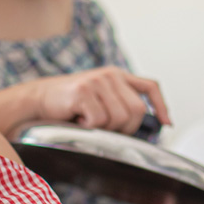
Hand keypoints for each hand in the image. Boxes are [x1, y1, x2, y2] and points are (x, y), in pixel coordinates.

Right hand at [34, 67, 171, 133]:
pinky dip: (89, 127)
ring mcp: (97, 81)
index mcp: (117, 75)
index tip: (166, 123)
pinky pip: (99, 121)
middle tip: (106, 128)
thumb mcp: (99, 98)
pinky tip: (78, 119)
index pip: (150, 87)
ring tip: (88, 121)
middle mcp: (110, 75)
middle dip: (125, 127)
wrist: (37, 100)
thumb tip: (144, 128)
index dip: (161, 106)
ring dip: (105, 128)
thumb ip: (120, 104)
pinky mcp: (83, 91)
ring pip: (119, 118)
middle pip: (137, 110)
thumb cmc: (69, 105)